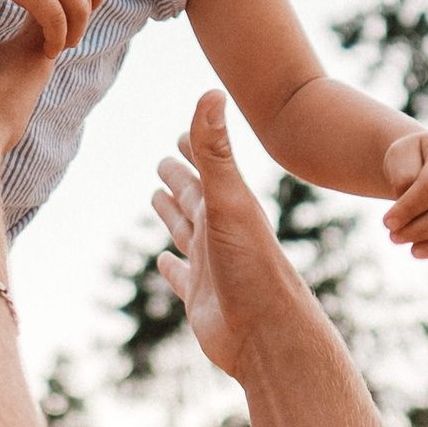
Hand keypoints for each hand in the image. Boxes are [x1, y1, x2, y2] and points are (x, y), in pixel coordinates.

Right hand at [150, 92, 322, 382]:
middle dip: (178, 178)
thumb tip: (210, 91)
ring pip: (186, 232)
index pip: (204, 166)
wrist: (270, 335)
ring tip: (157, 199)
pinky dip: (172, 268)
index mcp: (227, 206)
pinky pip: (181, 277)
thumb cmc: (254, 266)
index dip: (193, 146)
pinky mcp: (200, 299)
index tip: (181, 129)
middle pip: (192, 197)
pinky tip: (166, 263)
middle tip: (163, 160)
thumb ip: (216, 151)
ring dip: (172, 215)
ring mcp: (211, 265)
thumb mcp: (229, 201)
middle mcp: (220, 232)